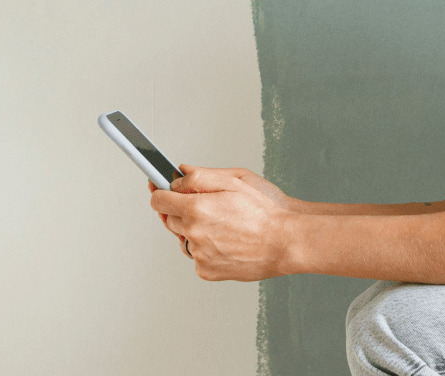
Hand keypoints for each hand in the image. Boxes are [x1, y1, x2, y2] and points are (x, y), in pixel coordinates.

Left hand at [148, 164, 296, 280]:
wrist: (285, 243)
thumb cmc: (265, 212)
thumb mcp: (235, 180)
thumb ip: (201, 176)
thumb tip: (180, 173)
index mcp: (197, 208)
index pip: (159, 200)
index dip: (161, 193)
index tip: (162, 191)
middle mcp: (193, 233)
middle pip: (171, 219)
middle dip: (183, 211)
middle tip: (207, 206)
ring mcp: (199, 255)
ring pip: (184, 239)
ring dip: (195, 231)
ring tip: (222, 225)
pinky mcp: (207, 271)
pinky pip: (197, 257)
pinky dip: (206, 249)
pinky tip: (225, 241)